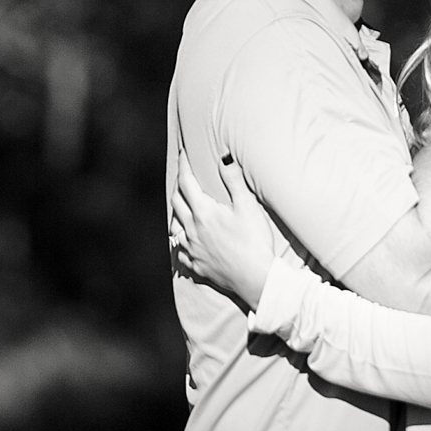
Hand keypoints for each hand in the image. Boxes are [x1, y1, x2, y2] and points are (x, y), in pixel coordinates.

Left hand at [168, 154, 282, 308]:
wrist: (256, 278)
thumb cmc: (254, 241)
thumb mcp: (248, 206)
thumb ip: (234, 180)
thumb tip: (224, 158)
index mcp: (203, 212)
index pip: (187, 182)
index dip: (184, 165)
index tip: (183, 152)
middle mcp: (191, 229)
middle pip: (176, 202)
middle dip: (178, 185)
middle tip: (183, 176)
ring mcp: (192, 249)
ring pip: (173, 226)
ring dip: (176, 212)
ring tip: (181, 205)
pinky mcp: (196, 265)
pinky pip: (179, 250)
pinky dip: (179, 240)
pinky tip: (184, 239)